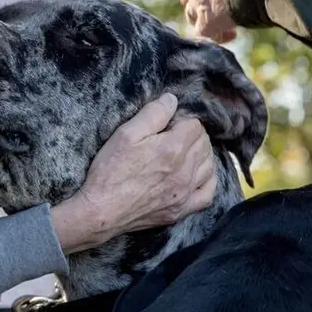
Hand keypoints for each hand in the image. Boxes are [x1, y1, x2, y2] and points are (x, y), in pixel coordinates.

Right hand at [51, 94, 216, 252]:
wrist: (102, 211)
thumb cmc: (110, 171)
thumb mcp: (125, 134)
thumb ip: (152, 114)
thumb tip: (172, 100)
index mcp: (173, 149)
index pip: (195, 125)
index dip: (181, 120)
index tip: (166, 125)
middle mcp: (185, 171)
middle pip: (204, 144)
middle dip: (192, 135)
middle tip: (172, 136)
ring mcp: (186, 192)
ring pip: (210, 165)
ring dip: (201, 154)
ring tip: (184, 152)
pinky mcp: (182, 209)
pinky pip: (208, 192)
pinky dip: (208, 180)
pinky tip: (197, 175)